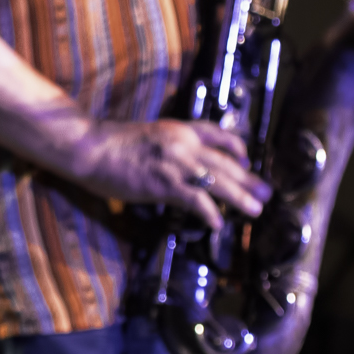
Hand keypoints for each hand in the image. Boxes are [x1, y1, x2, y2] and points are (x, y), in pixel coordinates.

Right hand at [66, 118, 268, 231]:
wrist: (89, 147)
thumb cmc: (108, 145)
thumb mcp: (146, 137)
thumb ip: (166, 147)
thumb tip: (173, 163)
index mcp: (178, 129)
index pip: (217, 134)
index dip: (237, 147)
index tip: (246, 159)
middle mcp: (183, 144)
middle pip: (226, 162)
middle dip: (248, 179)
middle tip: (264, 193)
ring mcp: (176, 163)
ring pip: (219, 181)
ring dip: (240, 197)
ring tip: (255, 210)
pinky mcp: (165, 183)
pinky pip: (197, 200)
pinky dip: (210, 213)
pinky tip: (217, 224)